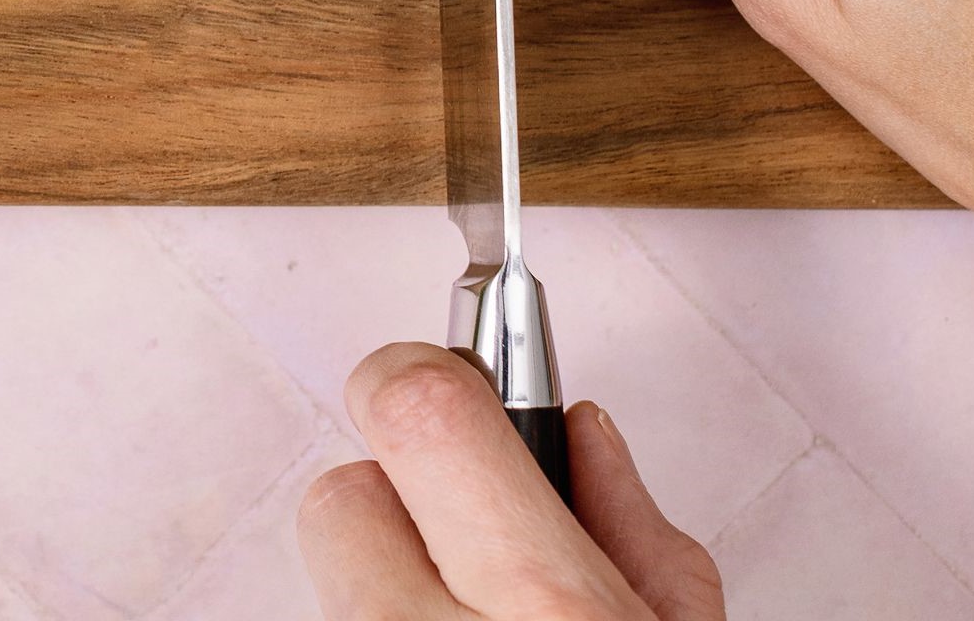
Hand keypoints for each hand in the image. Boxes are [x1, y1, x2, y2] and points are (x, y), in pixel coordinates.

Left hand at [301, 344, 720, 618]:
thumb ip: (638, 535)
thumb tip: (581, 436)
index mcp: (545, 606)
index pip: (417, 409)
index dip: (429, 377)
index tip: (460, 383)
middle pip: (342, 496)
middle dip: (407, 500)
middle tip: (481, 547)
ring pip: (334, 573)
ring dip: (394, 576)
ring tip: (475, 616)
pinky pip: (343, 617)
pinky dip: (391, 616)